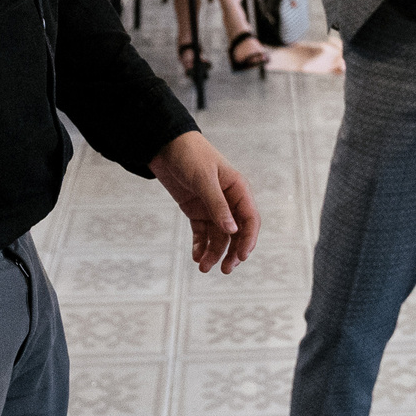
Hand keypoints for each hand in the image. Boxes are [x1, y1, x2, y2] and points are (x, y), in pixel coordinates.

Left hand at [148, 131, 259, 272]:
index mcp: (238, 189)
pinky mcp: (196, 211)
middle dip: (232, 252)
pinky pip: (202, 233)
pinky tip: (195, 256)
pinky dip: (200, 246)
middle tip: (225, 270)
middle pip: (236, 233)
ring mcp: (212, 207)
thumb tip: (232, 231)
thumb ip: (218, 205)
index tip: (241, 257)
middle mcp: (228, 200)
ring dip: (213, 252)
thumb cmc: (190, 155)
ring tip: (202, 267)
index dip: (248, 239)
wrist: (165, 145)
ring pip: (218, 236)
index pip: (250, 219)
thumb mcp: (204, 179)